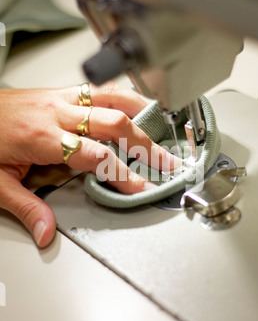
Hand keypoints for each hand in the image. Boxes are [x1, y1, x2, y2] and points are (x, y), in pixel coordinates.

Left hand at [0, 82, 178, 246]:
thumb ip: (26, 208)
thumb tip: (46, 232)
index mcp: (43, 137)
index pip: (96, 156)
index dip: (124, 173)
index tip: (143, 187)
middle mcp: (57, 113)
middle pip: (114, 123)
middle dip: (146, 145)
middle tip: (166, 161)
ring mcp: (60, 98)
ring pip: (111, 97)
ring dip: (141, 112)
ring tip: (163, 127)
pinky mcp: (60, 92)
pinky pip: (99, 88)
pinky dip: (123, 95)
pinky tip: (135, 103)